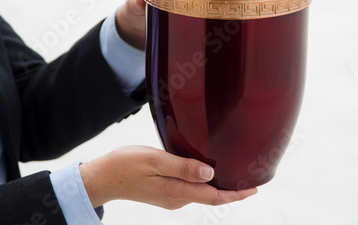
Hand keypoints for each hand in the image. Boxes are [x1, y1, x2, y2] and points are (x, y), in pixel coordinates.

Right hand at [80, 146, 257, 208]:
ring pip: (200, 193)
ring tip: (232, 175)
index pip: (213, 196)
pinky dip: (203, 183)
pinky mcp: (164, 193)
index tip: (253, 189)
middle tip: (249, 180)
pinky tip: (205, 173)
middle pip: (210, 196)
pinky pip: (190, 189)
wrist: (103, 177)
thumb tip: (210, 174)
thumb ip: (183, 167)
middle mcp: (176, 198)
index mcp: (176, 191)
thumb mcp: (155, 160)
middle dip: (231, 191)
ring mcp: (170, 197)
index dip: (235, 195)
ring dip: (217, 187)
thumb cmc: (126, 164)